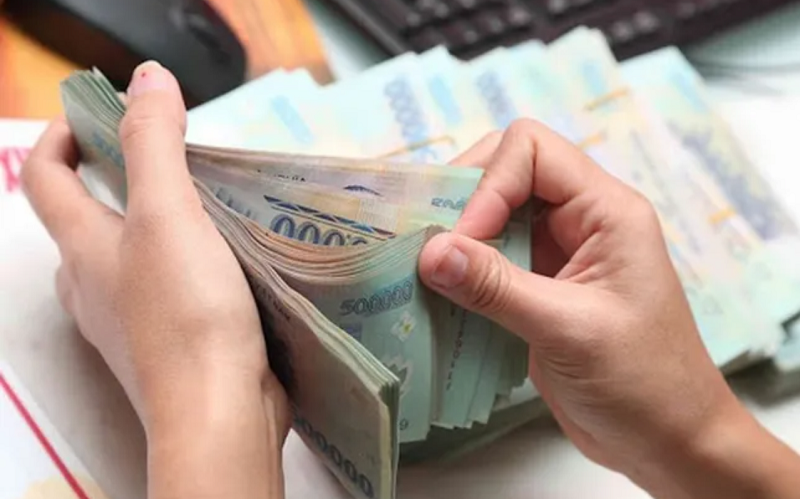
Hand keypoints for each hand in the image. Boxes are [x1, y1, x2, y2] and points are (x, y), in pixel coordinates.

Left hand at [23, 62, 287, 498]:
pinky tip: (230, 256)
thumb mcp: (167, 213)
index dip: (60, 136)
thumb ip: (154, 143)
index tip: (97, 111)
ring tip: (209, 199)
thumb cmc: (186, 311)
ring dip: (158, 221)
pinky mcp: (169, 340)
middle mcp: (94, 284)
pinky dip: (187, 260)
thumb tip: (147, 78)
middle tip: (171, 153)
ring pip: (131, 254)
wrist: (217, 410)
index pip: (44, 178)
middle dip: (118, 177)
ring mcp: (130, 317)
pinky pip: (166, 285)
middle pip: (87, 217)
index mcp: (82, 248)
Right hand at [418, 120, 799, 497]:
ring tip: (422, 268)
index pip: (532, 150)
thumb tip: (429, 250)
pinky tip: (440, 295)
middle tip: (431, 244)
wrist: (668, 441)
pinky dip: (463, 272)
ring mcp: (559, 255)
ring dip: (457, 238)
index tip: (463, 240)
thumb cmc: (643, 383)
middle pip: (508, 172)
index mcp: (606, 211)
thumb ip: (497, 287)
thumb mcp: (568, 329)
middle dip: (464, 201)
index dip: (489, 184)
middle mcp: (581, 221)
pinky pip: (492, 260)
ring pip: (495, 216)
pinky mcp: (539, 287)